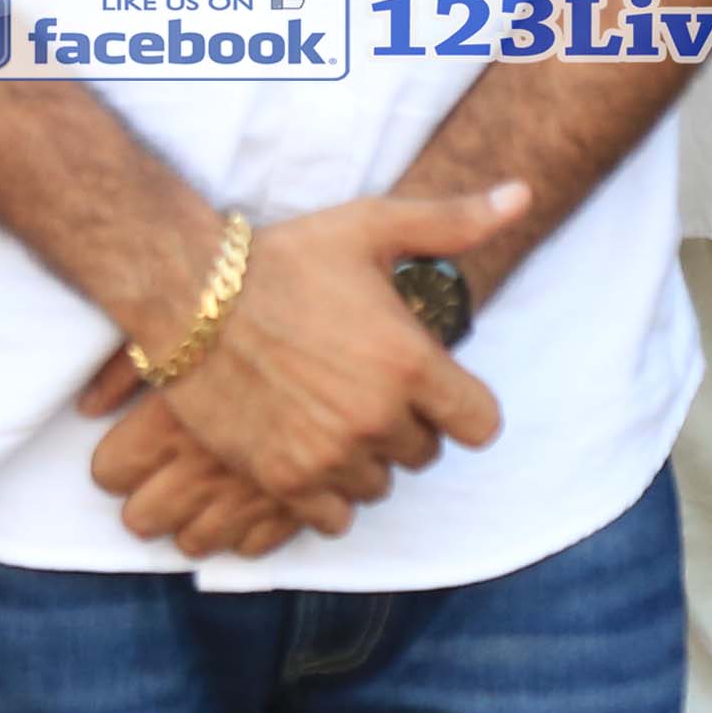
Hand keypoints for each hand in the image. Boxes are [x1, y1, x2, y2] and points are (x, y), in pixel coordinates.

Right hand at [63, 186, 515, 530]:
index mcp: (409, 363)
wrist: (187, 294)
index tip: (432, 388)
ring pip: (379, 484)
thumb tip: (523, 195)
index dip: (461, 407)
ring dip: (365, 459)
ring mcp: (329, 453)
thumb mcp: (370, 226)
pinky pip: (334, 517)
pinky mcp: (284, 479)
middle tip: (367, 390)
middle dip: (406, 426)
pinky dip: (327, 494)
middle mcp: (377, 417)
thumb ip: (452, 222)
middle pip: (425, 454)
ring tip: (333, 415)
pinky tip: (308, 450)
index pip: (480, 425)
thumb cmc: (282, 257)